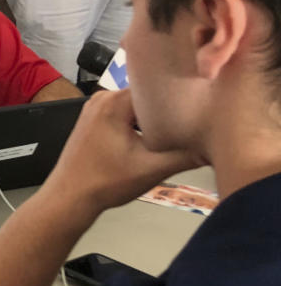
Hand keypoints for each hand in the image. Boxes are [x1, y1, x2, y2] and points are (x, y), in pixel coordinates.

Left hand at [43, 89, 202, 214]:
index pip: (158, 87)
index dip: (181, 98)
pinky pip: (123, 115)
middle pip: (148, 97)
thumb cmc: (105, 182)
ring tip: (177, 133)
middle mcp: (102, 97)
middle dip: (168, 111)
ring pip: (136, 108)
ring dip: (154, 121)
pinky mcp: (92, 122)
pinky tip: (153, 141)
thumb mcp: (152, 170)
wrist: (68, 199)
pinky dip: (138, 126)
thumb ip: (187, 155)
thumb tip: (216, 146)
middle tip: (193, 124)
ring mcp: (94, 109)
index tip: (200, 109)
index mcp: (115, 101)